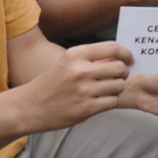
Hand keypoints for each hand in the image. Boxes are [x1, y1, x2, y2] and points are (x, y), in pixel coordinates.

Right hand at [16, 41, 132, 132]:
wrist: (27, 107)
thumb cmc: (50, 84)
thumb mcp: (66, 63)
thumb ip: (90, 59)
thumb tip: (120, 57)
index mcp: (75, 54)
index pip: (112, 48)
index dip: (126, 53)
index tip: (130, 59)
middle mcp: (80, 70)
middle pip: (120, 67)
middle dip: (123, 72)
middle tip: (118, 77)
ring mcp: (83, 91)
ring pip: (119, 85)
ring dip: (117, 88)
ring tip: (107, 89)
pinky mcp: (85, 109)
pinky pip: (112, 101)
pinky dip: (110, 101)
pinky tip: (101, 100)